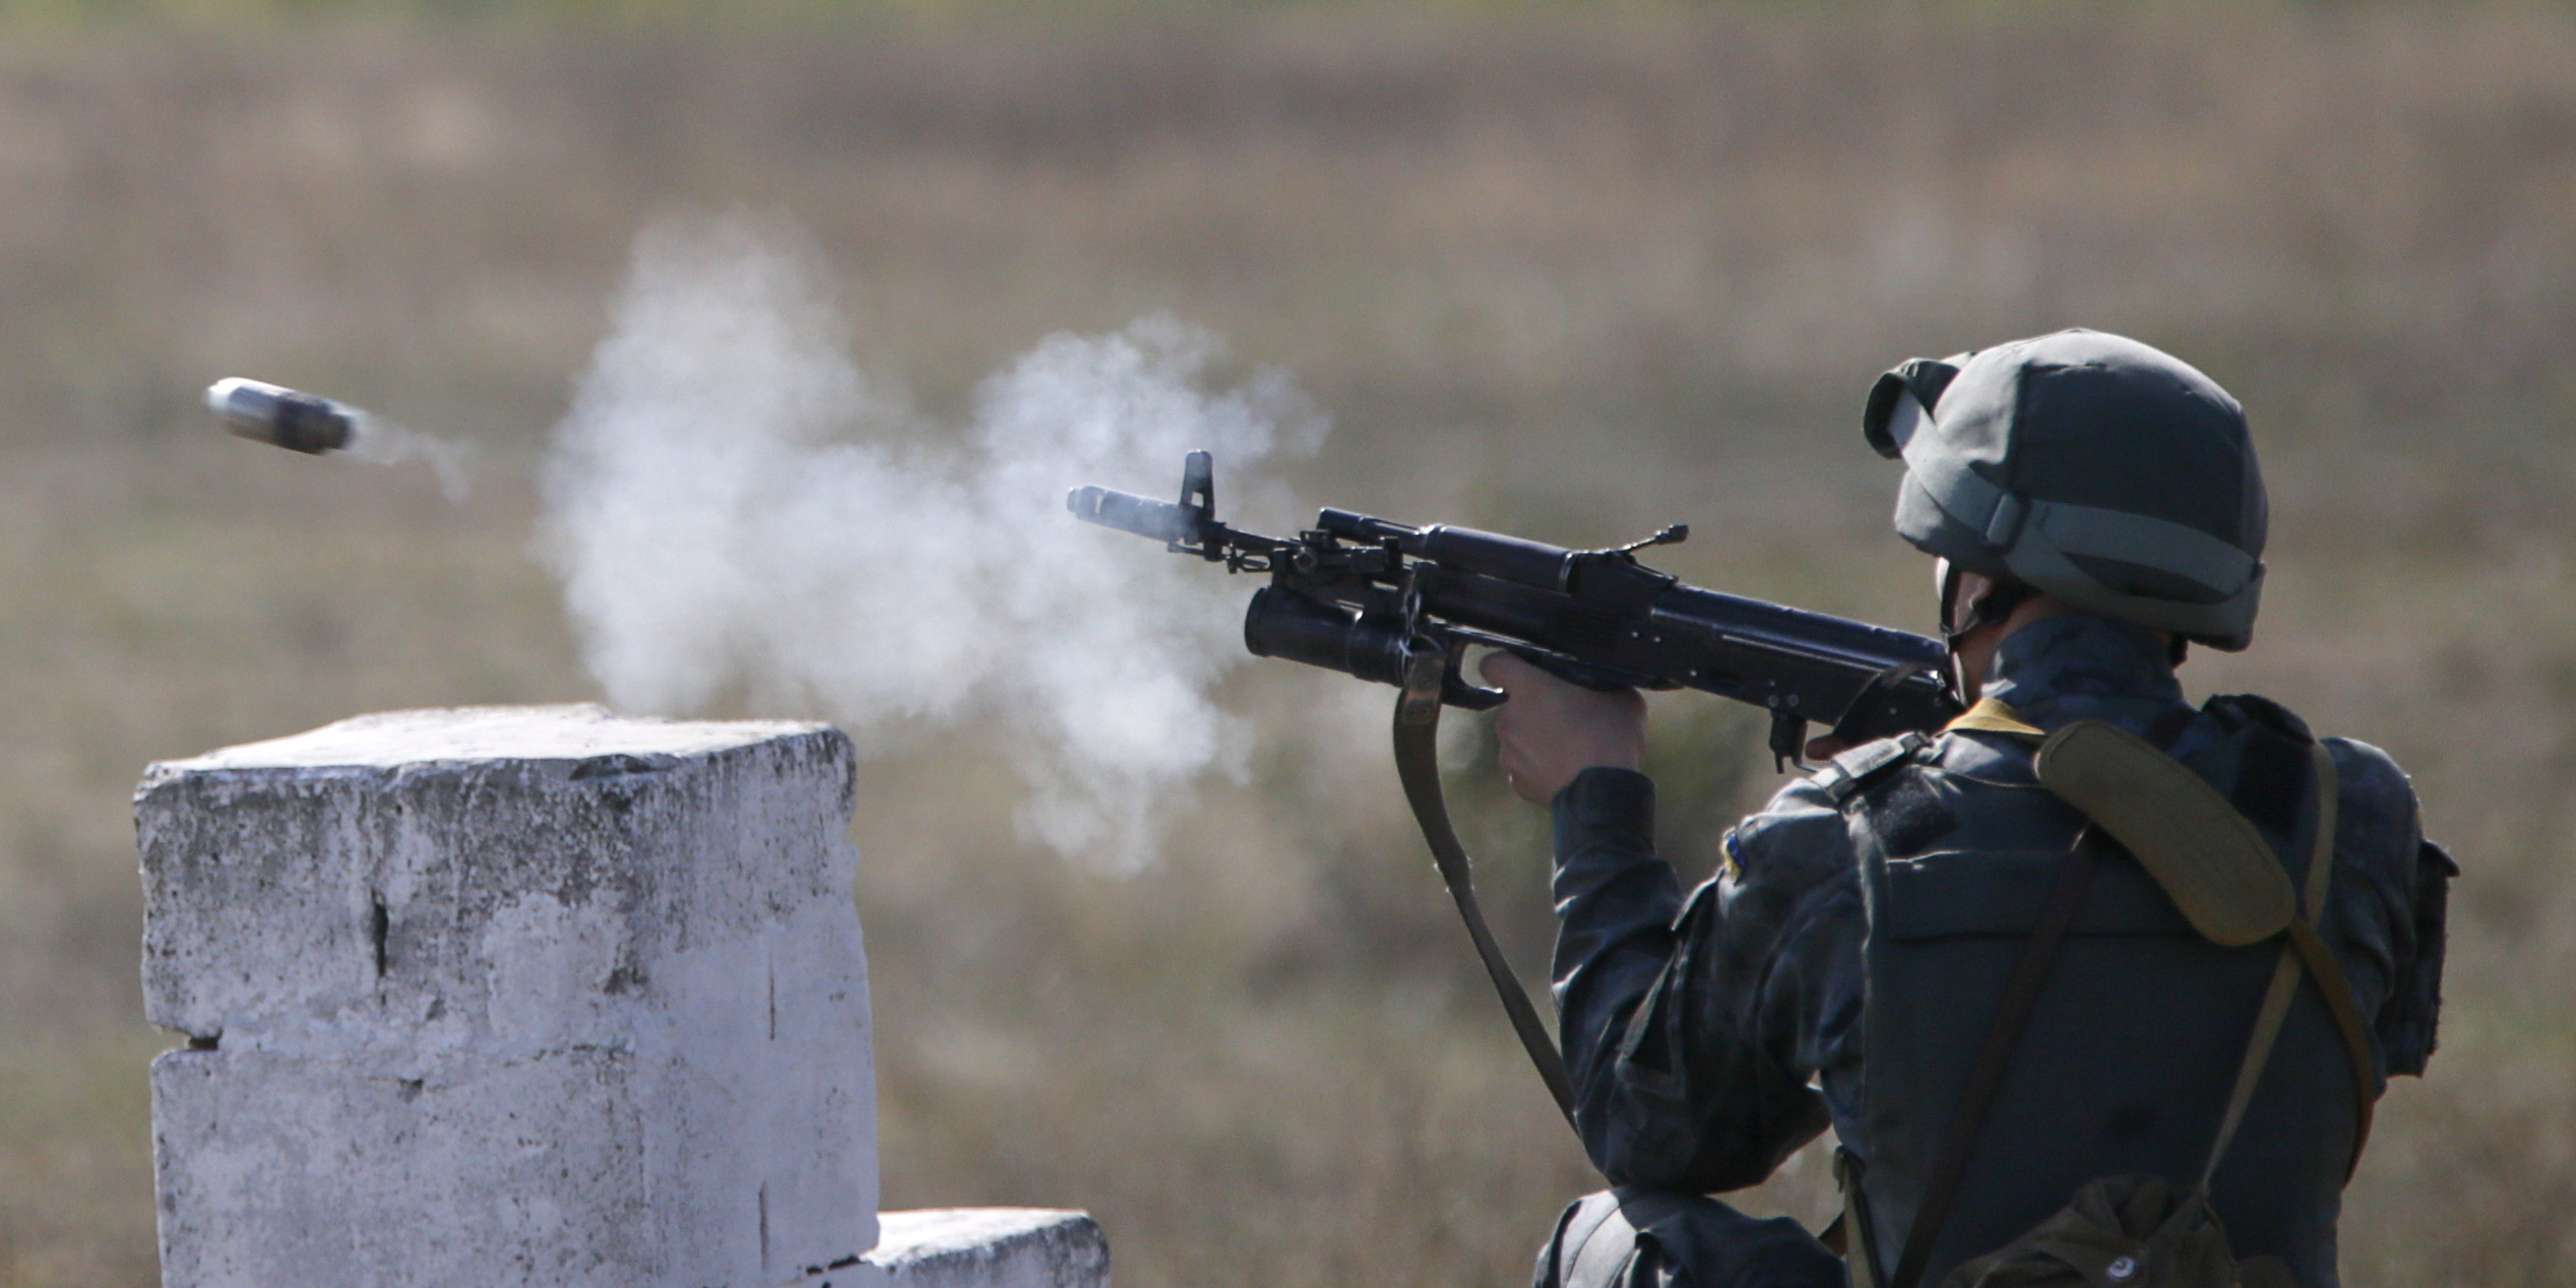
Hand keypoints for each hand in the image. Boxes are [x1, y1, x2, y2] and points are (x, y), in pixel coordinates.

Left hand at [1478, 651, 1646, 804]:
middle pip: (1513, 705)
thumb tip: (1599, 684)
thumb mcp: (1620, 696)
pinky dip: (1539, 767)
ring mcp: (1508, 753)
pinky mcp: (1516, 781)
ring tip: (1569, 748)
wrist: (1604, 793)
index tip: (1518, 669)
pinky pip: (1524, 766)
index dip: (1505, 664)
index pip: (1494, 663)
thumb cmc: (1610, 738)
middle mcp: (1509, 718)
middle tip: (1566, 717)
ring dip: (1536, 739)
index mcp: (1529, 689)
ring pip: (1518, 737)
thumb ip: (1597, 683)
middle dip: (1534, 708)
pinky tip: (1564, 769)